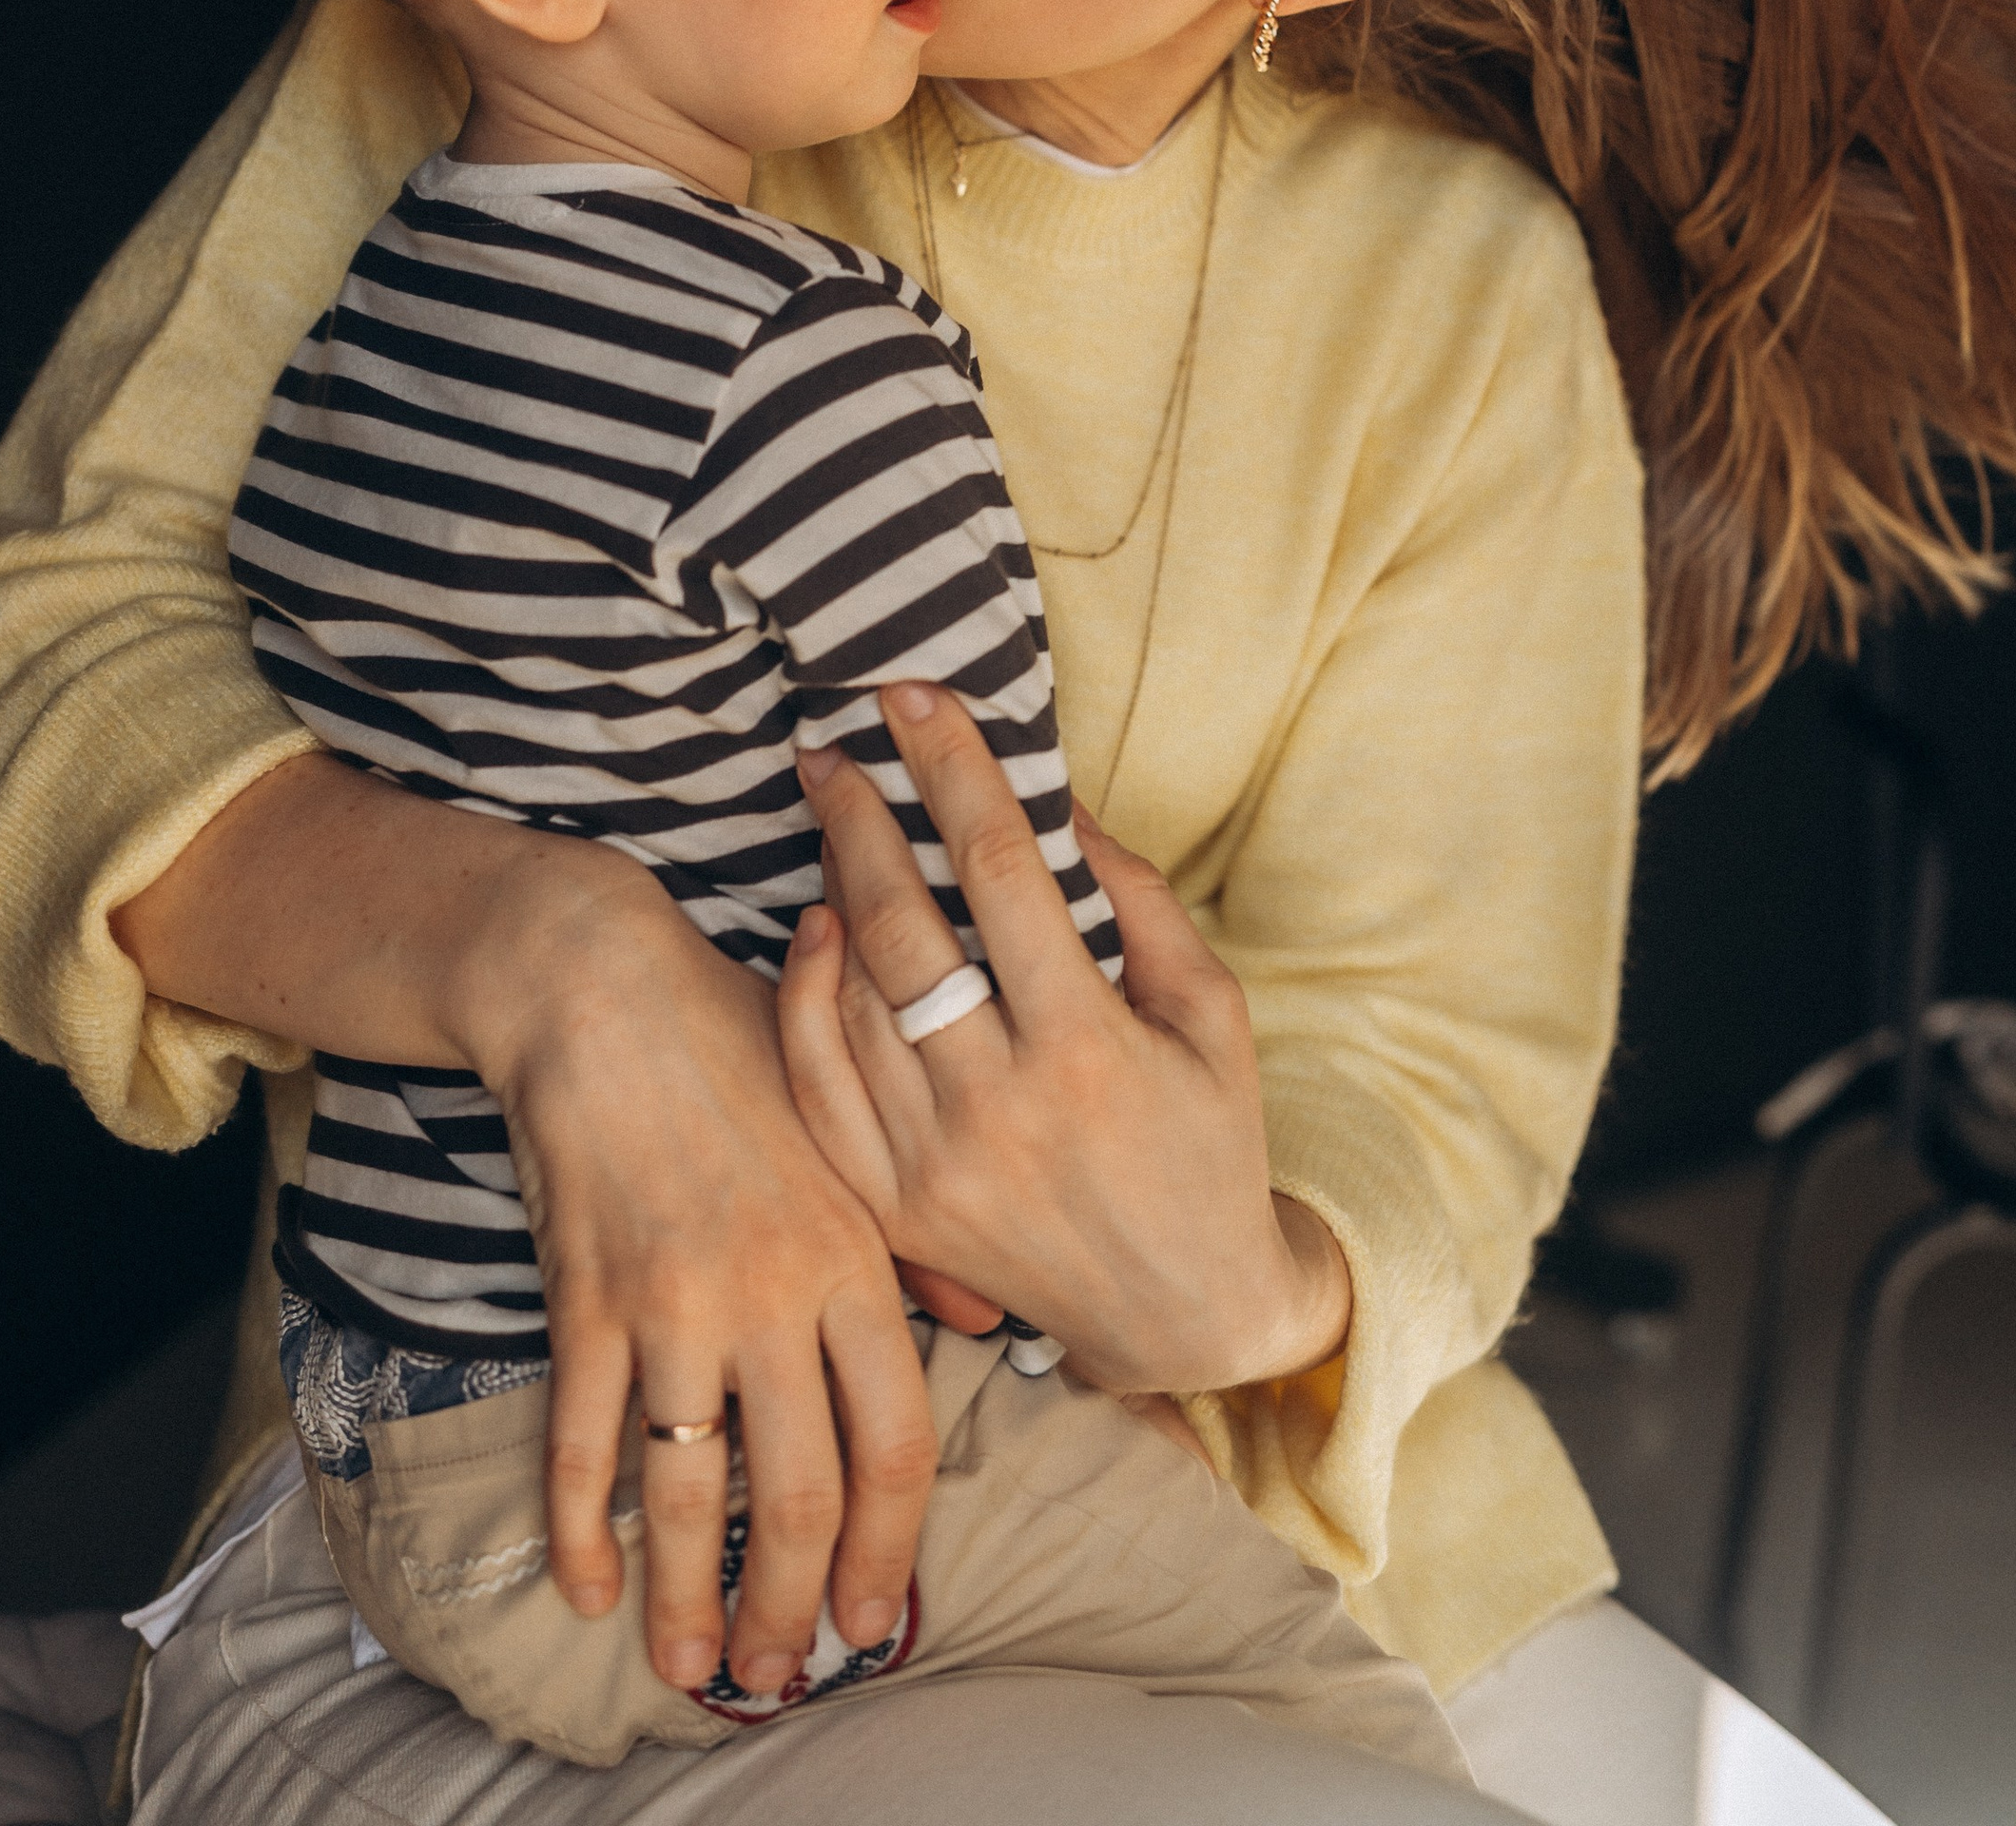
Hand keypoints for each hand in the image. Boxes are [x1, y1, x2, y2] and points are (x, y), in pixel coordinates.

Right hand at [441, 836, 935, 1700]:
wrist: (603, 987)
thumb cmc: (736, 1048)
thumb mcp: (850, 1128)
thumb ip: (915, 1240)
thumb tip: (979, 1334)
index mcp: (852, 1255)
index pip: (896, 1438)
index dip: (891, 1546)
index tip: (879, 1620)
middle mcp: (774, 1292)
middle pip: (801, 1488)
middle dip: (796, 1600)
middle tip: (784, 1674)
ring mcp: (676, 1300)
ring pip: (691, 1490)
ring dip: (690, 1595)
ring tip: (692, 1668)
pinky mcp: (587, 1296)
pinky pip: (585, 1441)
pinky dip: (583, 1527)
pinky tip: (589, 1588)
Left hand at [777, 687, 1351, 1395]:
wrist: (1186, 1316)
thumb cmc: (1210, 1143)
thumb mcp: (1212, 1012)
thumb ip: (1137, 900)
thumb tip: (1059, 802)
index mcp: (1087, 1045)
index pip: (998, 868)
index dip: (952, 768)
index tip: (914, 698)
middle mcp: (999, 1105)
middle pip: (901, 926)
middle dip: (861, 817)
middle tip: (835, 749)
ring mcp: (935, 1166)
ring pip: (852, 999)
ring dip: (831, 892)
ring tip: (833, 823)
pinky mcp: (896, 1210)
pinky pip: (820, 1088)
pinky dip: (804, 1001)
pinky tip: (814, 931)